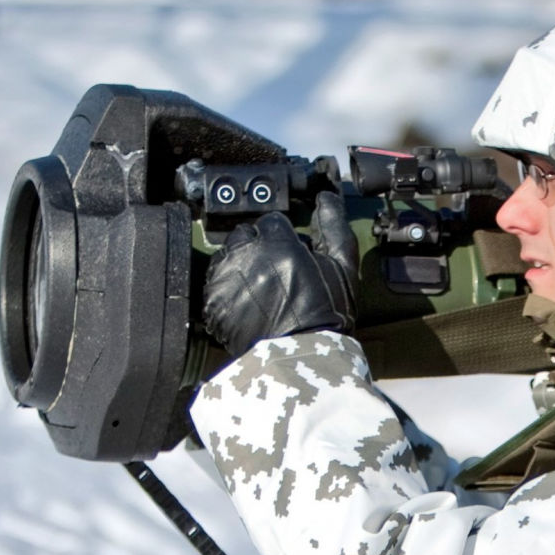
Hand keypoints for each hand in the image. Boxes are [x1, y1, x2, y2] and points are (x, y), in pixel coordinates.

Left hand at [203, 191, 357, 354]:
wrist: (303, 356)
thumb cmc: (327, 313)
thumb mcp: (342, 266)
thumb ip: (334, 226)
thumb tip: (326, 197)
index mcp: (278, 242)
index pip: (272, 221)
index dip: (284, 237)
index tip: (289, 253)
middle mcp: (246, 255)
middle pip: (244, 235)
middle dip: (257, 248)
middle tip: (274, 271)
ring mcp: (226, 279)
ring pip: (227, 257)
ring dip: (241, 267)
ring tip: (261, 290)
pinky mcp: (212, 302)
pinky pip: (216, 286)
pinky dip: (229, 292)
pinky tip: (248, 305)